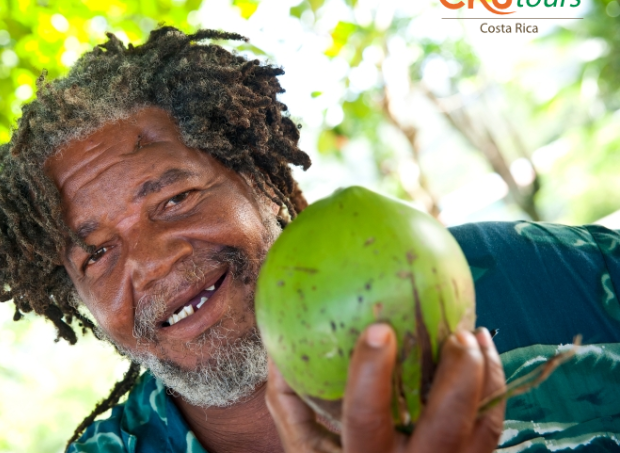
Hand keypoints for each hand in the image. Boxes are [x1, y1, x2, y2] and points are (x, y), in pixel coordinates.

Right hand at [266, 324, 505, 452]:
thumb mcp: (304, 449)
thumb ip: (289, 403)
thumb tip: (276, 350)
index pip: (368, 420)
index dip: (371, 377)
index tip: (378, 330)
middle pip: (445, 427)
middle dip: (458, 377)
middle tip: (456, 333)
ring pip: (480, 429)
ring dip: (484, 378)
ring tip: (474, 334)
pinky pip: (491, 430)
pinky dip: (494, 390)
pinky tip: (485, 354)